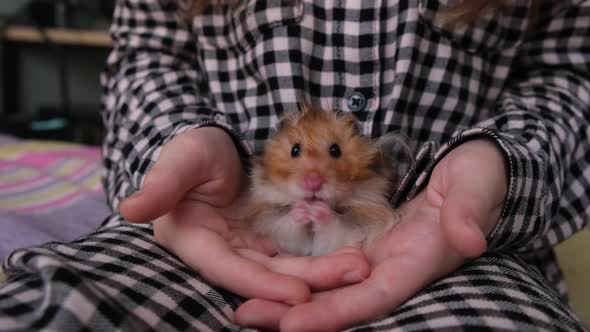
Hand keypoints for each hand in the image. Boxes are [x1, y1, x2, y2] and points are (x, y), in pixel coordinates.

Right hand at [119, 127, 368, 304]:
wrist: (218, 146)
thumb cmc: (193, 150)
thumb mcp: (181, 160)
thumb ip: (162, 184)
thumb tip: (131, 208)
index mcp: (194, 241)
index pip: (228, 269)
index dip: (261, 283)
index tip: (299, 294)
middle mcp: (223, 252)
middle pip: (266, 274)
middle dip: (308, 280)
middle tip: (352, 275)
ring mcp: (248, 248)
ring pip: (287, 267)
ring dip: (323, 270)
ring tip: (360, 266)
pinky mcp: (269, 239)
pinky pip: (297, 252)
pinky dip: (322, 255)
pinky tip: (352, 254)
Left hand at [236, 139, 507, 330]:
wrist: (475, 164)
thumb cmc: (482, 172)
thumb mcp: (478, 183)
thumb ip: (469, 209)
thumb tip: (469, 240)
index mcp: (421, 260)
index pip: (374, 297)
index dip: (335, 314)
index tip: (291, 325)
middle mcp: (394, 266)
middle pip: (342, 300)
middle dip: (296, 312)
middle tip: (245, 315)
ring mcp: (378, 255)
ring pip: (329, 284)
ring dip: (288, 295)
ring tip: (243, 303)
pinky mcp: (366, 239)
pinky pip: (328, 262)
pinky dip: (300, 272)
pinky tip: (267, 272)